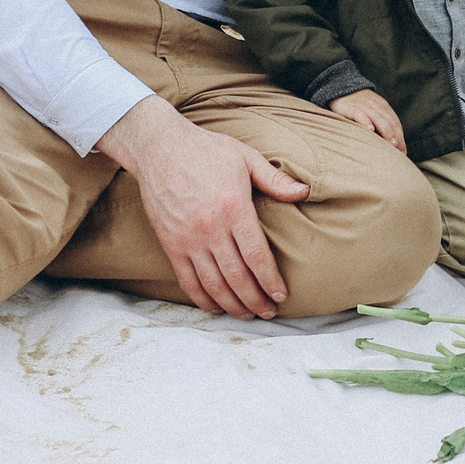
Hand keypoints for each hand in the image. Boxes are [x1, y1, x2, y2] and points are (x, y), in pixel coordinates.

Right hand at [96, 93, 309, 318]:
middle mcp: (210, 229)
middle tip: (268, 312)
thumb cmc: (207, 150)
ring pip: (213, 284)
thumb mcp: (246, 157)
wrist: (160, 147)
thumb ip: (274, 180)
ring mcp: (188, 239)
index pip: (256, 255)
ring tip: (248, 316)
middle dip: (255, 299)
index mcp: (233, 208)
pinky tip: (216, 308)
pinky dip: (202, 298)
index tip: (280, 295)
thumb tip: (304, 191)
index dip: (269, 280)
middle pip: (237, 276)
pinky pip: (187, 280)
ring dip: (232, 304)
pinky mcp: (170, 244)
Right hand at [327, 88, 405, 151]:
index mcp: (383, 107)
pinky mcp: (351, 107)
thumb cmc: (359, 106)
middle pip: (388, 120)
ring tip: (390, 142)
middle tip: (398, 148)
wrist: (341, 89)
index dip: (400, 135)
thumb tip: (390, 144)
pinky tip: (370, 129)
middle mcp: (376, 106)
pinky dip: (366, 121)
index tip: (403, 150)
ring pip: (378, 118)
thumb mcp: (372, 111)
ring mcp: (364, 106)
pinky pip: (360, 114)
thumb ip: (381, 124)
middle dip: (395, 134)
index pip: (394, 122)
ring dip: (386, 130)